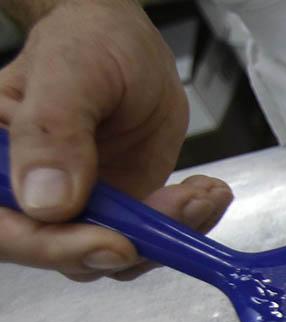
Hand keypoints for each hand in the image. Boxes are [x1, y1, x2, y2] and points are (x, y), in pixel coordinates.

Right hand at [0, 0, 233, 280]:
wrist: (126, 45)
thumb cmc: (86, 43)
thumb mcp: (69, 73)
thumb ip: (51, 132)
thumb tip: (47, 202)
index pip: (8, 229)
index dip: (54, 248)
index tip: (115, 242)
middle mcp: (28, 194)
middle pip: (62, 252)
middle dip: (130, 242)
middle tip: (179, 208)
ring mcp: (76, 208)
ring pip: (114, 255)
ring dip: (167, 233)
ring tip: (200, 193)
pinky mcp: (119, 212)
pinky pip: (149, 239)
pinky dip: (186, 224)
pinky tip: (207, 193)